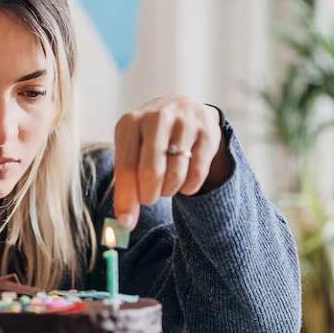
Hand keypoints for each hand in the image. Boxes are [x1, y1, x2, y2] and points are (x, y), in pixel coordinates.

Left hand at [113, 97, 224, 229]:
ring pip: (176, 174)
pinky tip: (183, 182)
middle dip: (150, 195)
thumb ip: (126, 186)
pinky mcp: (208, 132)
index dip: (126, 198)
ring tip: (166, 184)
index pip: (126, 167)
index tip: (127, 223)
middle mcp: (157, 117)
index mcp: (130, 122)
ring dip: (169, 190)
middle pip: (151, 171)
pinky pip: (197, 173)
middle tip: (149, 199)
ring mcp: (185, 122)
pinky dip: (189, 187)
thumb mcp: (132, 153)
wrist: (184, 110)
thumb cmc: (149, 140)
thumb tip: (125, 223)